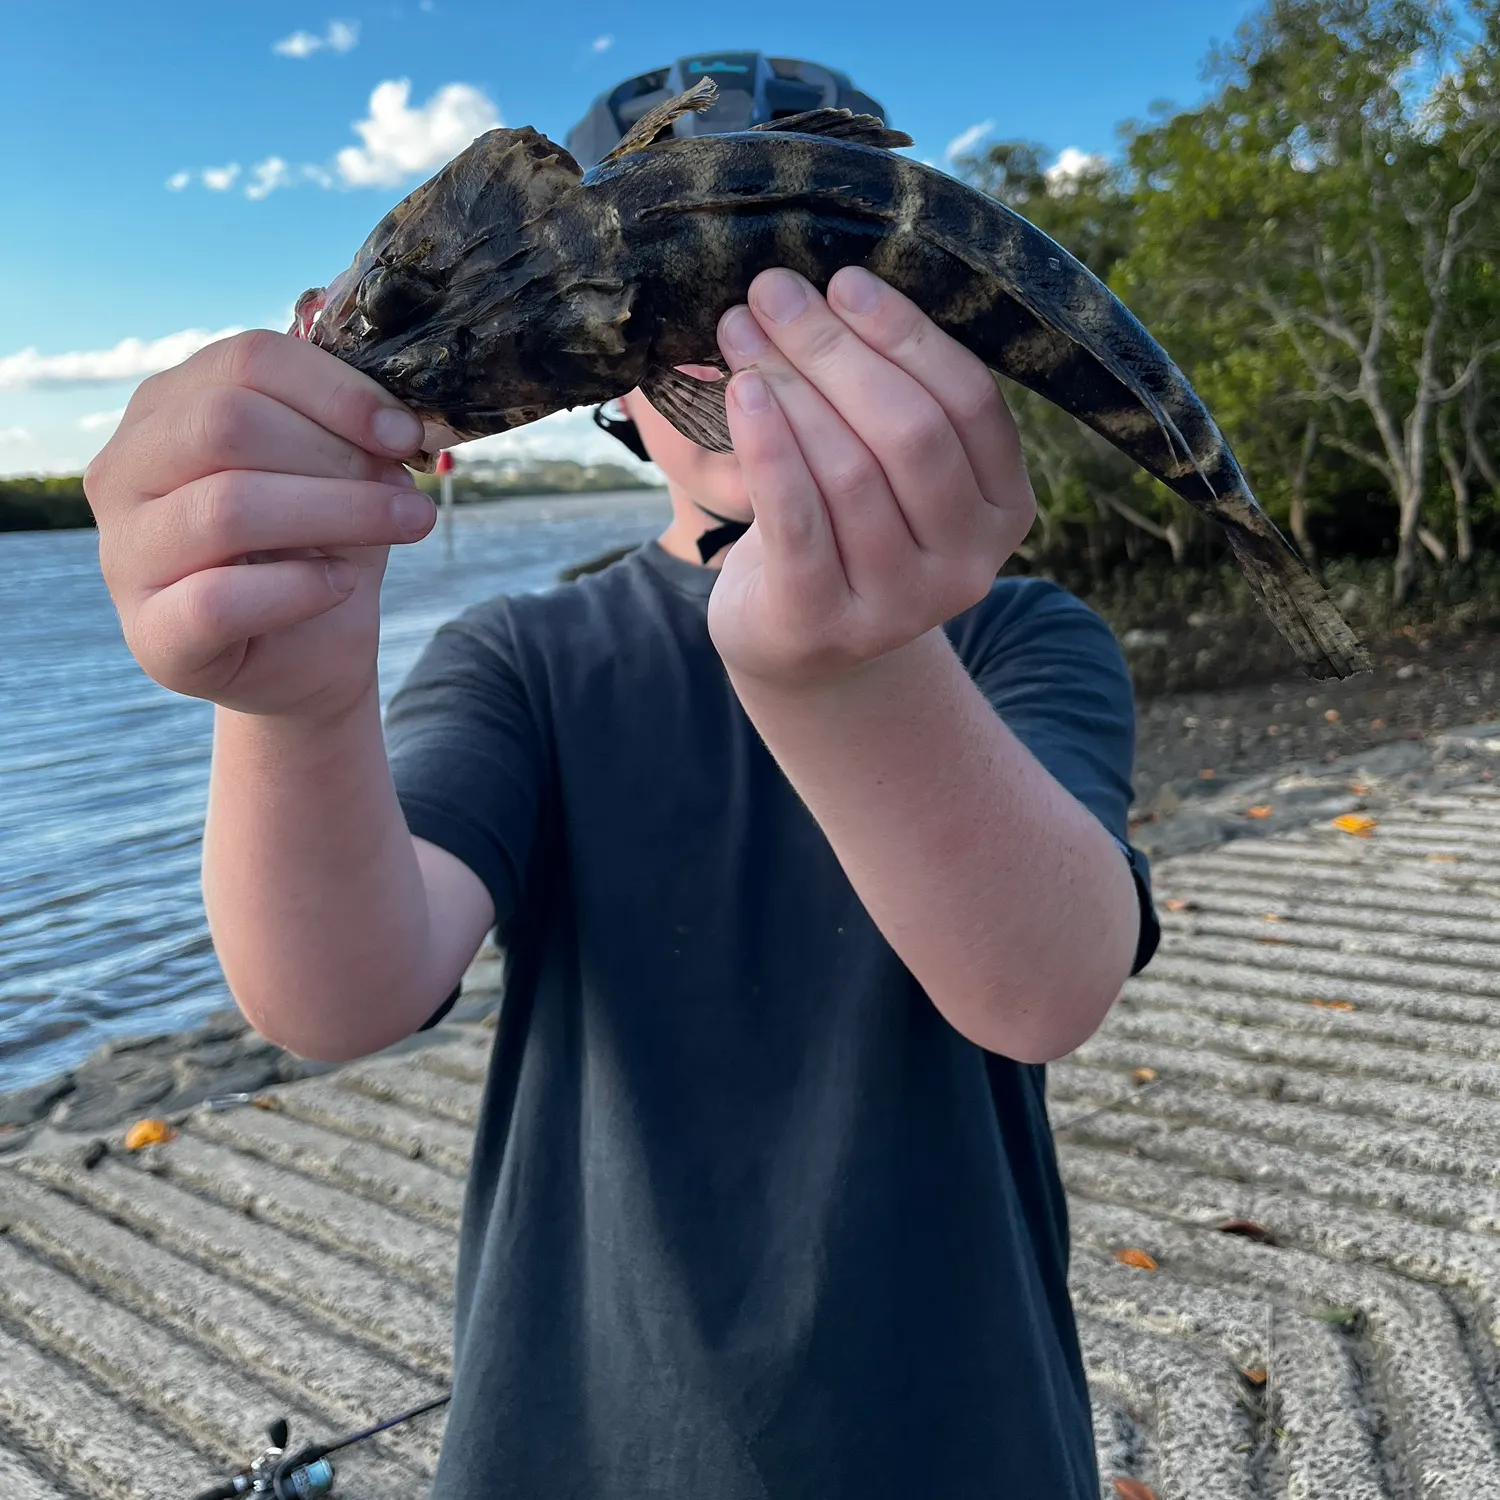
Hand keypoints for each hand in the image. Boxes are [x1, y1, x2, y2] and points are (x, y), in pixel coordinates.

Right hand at [84, 330, 434, 722]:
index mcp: (166, 410)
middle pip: (227, 423)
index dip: (339, 391)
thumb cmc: (317, 550)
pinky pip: (220, 600)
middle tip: (406, 494)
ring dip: (342, 513)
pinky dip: (300, 588)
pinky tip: (341, 584)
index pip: (246, 359)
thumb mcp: (338, 476)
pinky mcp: (152, 634)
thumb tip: (393, 423)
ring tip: (406, 526)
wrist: (308, 657)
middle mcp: (125, 472)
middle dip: (339, 456)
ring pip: (227, 506)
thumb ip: (345, 433)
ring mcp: (125, 555)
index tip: (405, 434)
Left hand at [705, 266, 1034, 689]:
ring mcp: (900, 606)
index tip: (843, 280)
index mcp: (1003, 509)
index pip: (968, 401)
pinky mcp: (825, 626)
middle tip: (774, 292)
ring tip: (740, 332)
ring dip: (790, 386)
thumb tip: (828, 285)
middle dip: (835, 349)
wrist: (797, 642)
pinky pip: (796, 522)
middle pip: (909, 431)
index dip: (905, 333)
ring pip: (849, 471)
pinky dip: (768, 447)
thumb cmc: (842, 529)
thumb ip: (889, 396)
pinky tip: (741, 393)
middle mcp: (967, 564)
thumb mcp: (888, 467)